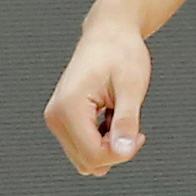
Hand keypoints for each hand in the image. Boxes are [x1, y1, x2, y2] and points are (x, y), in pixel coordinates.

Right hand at [46, 20, 151, 177]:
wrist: (109, 34)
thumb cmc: (120, 53)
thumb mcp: (131, 87)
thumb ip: (126, 122)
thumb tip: (123, 151)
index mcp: (69, 107)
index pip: (94, 155)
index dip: (122, 153)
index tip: (140, 134)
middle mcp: (56, 116)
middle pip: (88, 161)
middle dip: (116, 151)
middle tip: (133, 126)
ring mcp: (56, 119)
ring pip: (85, 158)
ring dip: (109, 146)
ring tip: (121, 118)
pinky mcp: (62, 119)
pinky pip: (83, 147)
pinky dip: (102, 140)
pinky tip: (113, 118)